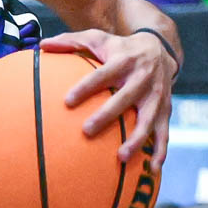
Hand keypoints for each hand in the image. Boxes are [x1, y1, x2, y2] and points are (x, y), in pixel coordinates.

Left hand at [42, 29, 173, 169]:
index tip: (67, 102)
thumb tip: (42, 44)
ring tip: (120, 157)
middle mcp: (142, 79)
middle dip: (107, 115)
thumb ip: (70, 41)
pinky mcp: (166, 110)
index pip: (101, 75)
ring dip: (137, 139)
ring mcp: (156, 96)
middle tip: (86, 131)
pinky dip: (161, 150)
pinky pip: (164, 132)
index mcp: (123, 61)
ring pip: (148, 120)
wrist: (160, 50)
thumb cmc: (119, 48)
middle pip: (124, 99)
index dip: (85, 87)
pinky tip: (153, 169)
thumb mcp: (97, 38)